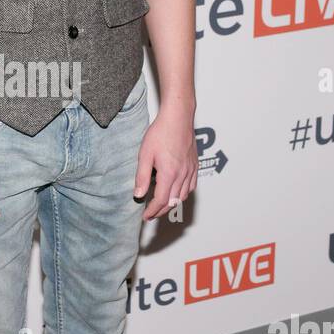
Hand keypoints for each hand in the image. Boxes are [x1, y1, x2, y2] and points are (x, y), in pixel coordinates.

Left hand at [134, 104, 197, 221]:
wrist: (178, 117)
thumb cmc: (160, 133)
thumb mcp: (145, 155)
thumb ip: (141, 176)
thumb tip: (138, 195)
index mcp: (169, 173)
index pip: (161, 200)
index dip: (152, 211)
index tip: (145, 216)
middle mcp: (182, 174)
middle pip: (172, 201)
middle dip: (161, 211)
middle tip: (151, 214)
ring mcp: (190, 170)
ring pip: (183, 196)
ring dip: (172, 204)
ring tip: (161, 205)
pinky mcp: (194, 165)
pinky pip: (191, 186)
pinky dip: (183, 194)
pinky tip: (176, 192)